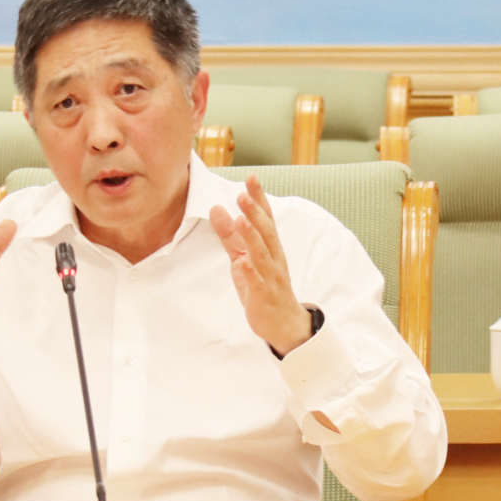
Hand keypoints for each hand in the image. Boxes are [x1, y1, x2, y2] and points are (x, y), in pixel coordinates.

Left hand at [210, 174, 312, 357]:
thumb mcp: (242, 257)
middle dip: (255, 213)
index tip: (251, 178)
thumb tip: (217, 209)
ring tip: (241, 220)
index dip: (259, 199)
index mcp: (269, 248)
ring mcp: (269, 277)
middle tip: (243, 194)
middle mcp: (273, 259)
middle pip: (266, 232)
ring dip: (252, 237)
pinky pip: (257, 283)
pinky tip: (242, 262)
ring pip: (262, 255)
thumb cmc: (263, 286)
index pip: (265, 218)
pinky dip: (250, 273)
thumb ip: (230, 235)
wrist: (283, 323)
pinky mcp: (262, 296)